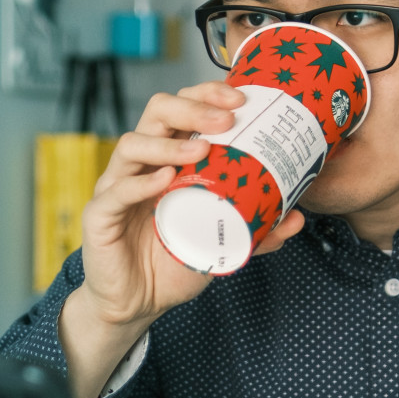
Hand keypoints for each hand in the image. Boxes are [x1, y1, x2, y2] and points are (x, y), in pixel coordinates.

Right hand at [58, 81, 306, 397]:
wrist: (138, 303)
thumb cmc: (174, 261)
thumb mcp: (222, 241)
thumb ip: (257, 228)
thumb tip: (298, 217)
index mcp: (168, 157)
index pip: (182, 108)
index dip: (207, 94)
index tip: (241, 98)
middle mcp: (141, 163)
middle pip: (157, 111)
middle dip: (193, 106)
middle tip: (227, 118)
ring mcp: (117, 186)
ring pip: (131, 144)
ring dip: (169, 142)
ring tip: (202, 150)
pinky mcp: (100, 215)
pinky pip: (116, 191)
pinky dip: (140, 183)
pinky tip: (165, 180)